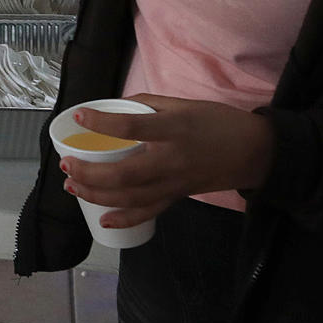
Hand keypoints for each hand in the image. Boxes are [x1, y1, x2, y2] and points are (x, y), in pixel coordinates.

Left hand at [57, 95, 275, 228]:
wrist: (255, 152)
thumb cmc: (218, 122)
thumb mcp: (185, 104)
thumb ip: (149, 104)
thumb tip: (115, 106)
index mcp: (174, 129)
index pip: (132, 126)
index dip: (103, 123)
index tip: (81, 116)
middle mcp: (172, 160)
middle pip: (125, 173)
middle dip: (90, 172)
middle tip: (66, 164)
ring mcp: (175, 183)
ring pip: (131, 197)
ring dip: (97, 194)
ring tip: (72, 185)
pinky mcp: (178, 197)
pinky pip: (149, 212)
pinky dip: (125, 219)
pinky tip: (103, 219)